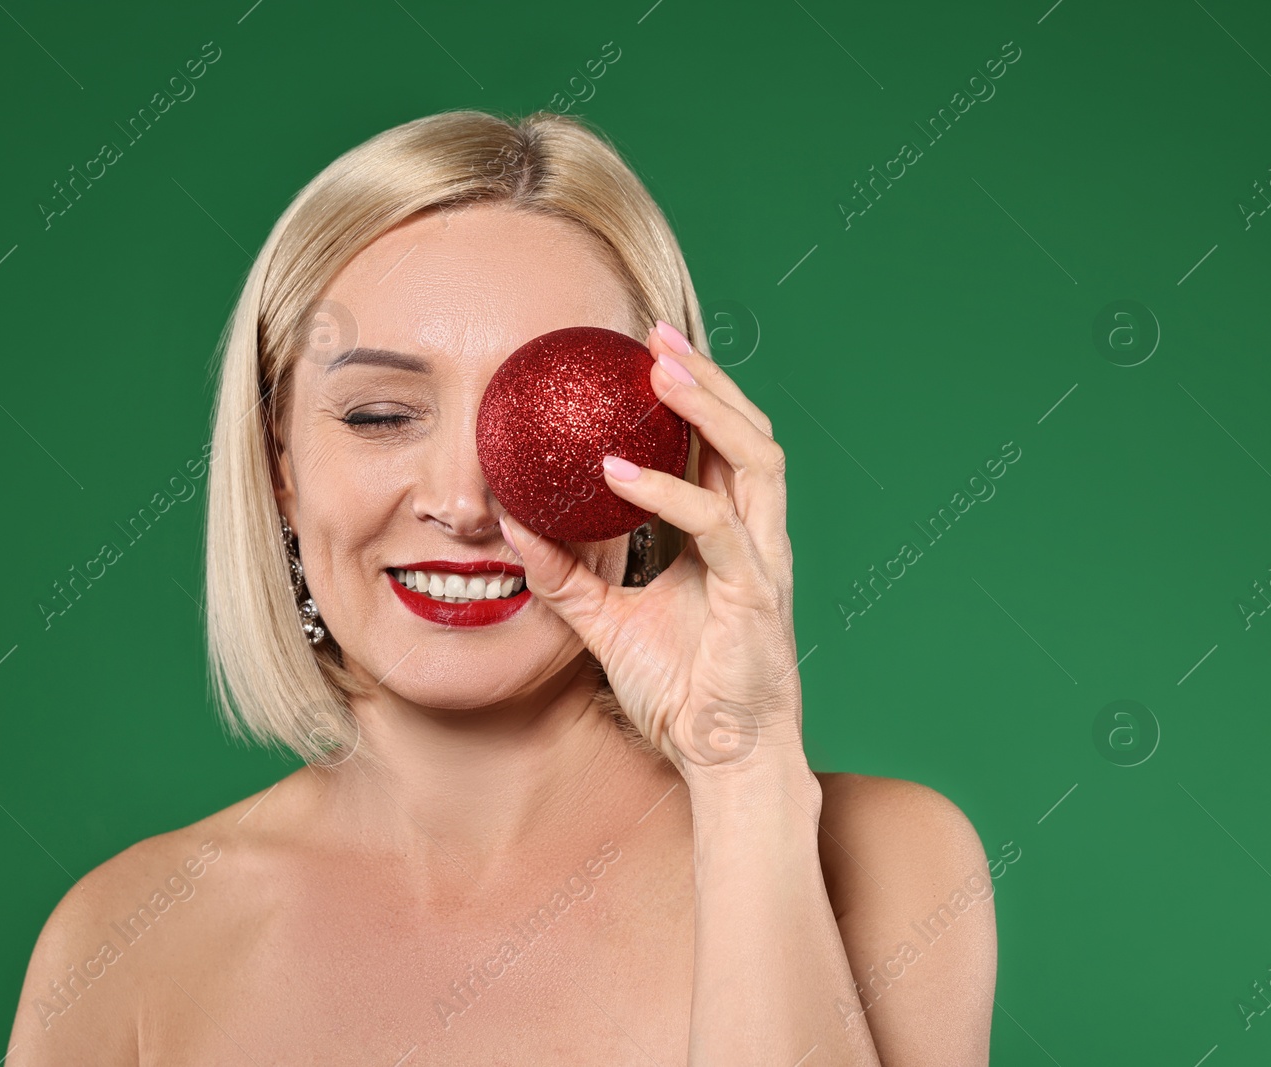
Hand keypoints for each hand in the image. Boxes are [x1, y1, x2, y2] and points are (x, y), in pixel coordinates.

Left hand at [500, 321, 811, 788]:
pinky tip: (619, 469)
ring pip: (754, 458)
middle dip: (707, 377)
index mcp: (729, 540)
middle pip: (747, 432)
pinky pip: (715, 526)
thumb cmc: (680, 694)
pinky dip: (668, 491)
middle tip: (654, 334)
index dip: (692, 396)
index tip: (644, 352)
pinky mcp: (753, 595)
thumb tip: (510, 525)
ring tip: (660, 367)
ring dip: (708, 406)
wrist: (722, 761)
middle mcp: (754, 539)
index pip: (719, 449)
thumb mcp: (606, 622)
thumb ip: (564, 574)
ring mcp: (761, 563)